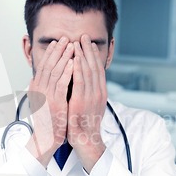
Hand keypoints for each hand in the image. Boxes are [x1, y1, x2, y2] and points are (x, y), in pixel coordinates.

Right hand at [25, 36, 73, 167]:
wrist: (47, 137)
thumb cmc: (48, 120)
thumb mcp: (39, 102)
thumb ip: (38, 89)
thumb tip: (34, 78)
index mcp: (36, 88)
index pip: (43, 65)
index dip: (50, 53)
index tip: (57, 42)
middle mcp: (39, 90)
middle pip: (49, 64)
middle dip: (58, 50)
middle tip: (66, 38)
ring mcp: (47, 96)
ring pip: (55, 71)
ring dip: (64, 57)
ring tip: (72, 46)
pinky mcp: (56, 102)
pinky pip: (62, 83)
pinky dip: (68, 71)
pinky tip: (74, 62)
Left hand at [67, 34, 107, 172]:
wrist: (85, 139)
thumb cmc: (84, 123)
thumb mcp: (89, 105)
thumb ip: (87, 92)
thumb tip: (83, 82)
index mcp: (100, 92)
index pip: (98, 69)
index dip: (93, 55)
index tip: (89, 43)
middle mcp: (98, 92)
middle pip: (94, 66)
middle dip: (89, 50)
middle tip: (84, 36)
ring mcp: (91, 96)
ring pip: (88, 70)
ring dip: (83, 55)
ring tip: (78, 42)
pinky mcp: (81, 101)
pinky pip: (80, 81)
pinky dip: (78, 68)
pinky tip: (75, 58)